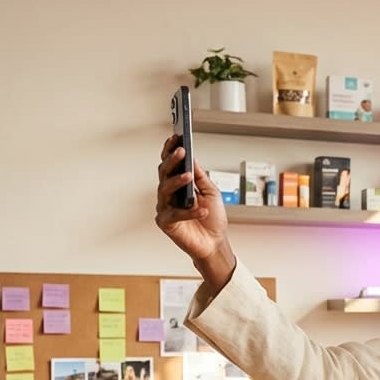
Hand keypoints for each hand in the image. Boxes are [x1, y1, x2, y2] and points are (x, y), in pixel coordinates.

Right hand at [155, 135, 235, 289]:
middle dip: (171, 160)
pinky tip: (200, 209)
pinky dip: (189, 212)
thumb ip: (201, 177)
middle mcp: (168, 194)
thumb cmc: (212, 219)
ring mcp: (165, 208)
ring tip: (188, 176)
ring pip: (164, 190)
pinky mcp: (166, 223)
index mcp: (178, 185)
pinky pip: (175, 214)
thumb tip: (192, 158)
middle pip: (164, 173)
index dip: (171, 150)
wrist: (214, 243)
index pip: (171, 164)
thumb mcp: (212, 193)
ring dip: (177, 181)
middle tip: (181, 150)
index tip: (176, 137)